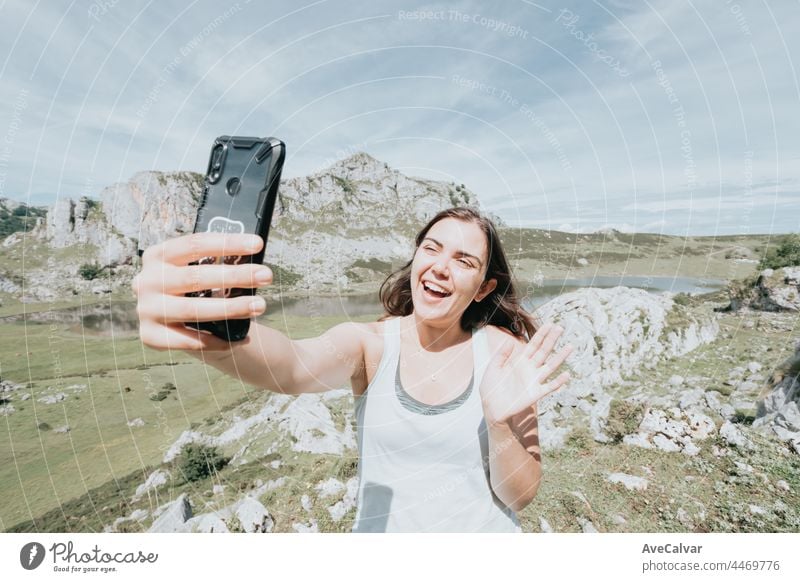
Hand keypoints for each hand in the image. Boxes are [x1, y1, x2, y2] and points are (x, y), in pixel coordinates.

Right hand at [132, 232, 270, 350]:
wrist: (172, 320)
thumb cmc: (193, 288)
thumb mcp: (198, 269)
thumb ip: (216, 262)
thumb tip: (254, 256)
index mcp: (158, 255)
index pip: (194, 244)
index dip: (227, 242)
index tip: (257, 244)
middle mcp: (146, 280)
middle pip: (195, 276)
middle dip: (236, 276)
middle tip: (266, 275)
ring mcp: (146, 309)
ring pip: (192, 309)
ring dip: (231, 308)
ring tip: (260, 305)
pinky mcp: (149, 336)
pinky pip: (187, 340)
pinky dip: (216, 340)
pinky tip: (240, 338)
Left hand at [479, 323, 572, 426]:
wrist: (491, 407)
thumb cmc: (491, 387)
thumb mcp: (493, 368)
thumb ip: (501, 355)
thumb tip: (509, 341)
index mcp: (520, 361)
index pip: (533, 345)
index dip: (541, 334)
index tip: (550, 324)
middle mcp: (530, 368)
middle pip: (544, 351)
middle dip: (552, 340)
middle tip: (560, 328)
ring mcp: (534, 380)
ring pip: (550, 366)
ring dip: (560, 357)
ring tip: (570, 347)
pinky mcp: (536, 393)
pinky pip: (549, 387)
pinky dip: (558, 382)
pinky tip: (567, 375)